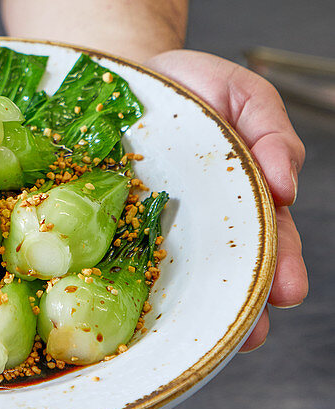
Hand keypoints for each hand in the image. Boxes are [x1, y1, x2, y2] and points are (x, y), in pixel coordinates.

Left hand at [149, 50, 306, 351]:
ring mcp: (163, 229)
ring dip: (197, 312)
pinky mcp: (120, 224)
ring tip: (206, 336)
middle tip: (253, 328)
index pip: (273, 244)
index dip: (284, 271)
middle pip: (232, 275)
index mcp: (248, 200)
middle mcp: (208, 225)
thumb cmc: (195, 86)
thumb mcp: (244, 95)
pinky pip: (128, 260)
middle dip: (247, 306)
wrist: (132, 72)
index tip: (288, 291)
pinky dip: (136, 289)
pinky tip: (139, 309)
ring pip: (184, 281)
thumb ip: (272, 131)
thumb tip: (288, 181)